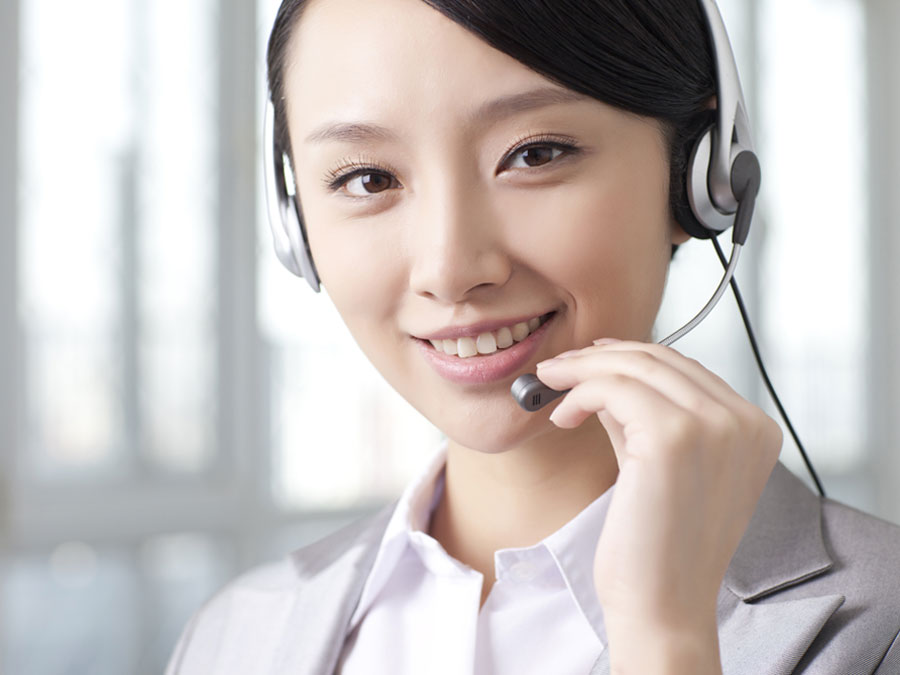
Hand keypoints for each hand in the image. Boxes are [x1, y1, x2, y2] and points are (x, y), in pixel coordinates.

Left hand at [536, 340, 781, 673]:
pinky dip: (580, 393)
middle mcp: (744, 423)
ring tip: (550, 386)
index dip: (631, 356)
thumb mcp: (662, 464)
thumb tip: (606, 374)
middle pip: (661, 359)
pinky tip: (562, 416)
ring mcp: (714, 426)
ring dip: (583, 369)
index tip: (592, 359)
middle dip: (600, 357)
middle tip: (559, 368)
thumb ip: (645, 417)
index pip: (686, 368)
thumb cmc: (661, 548)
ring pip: (635, 366)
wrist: (662, 606)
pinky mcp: (673, 436)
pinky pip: (613, 388)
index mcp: (754, 431)